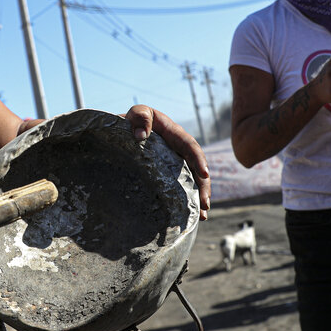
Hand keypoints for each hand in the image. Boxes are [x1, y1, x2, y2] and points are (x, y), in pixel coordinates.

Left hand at [125, 105, 211, 219]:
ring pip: (192, 182)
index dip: (199, 160)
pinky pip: (181, 188)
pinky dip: (186, 202)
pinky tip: (188, 217)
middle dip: (203, 187)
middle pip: (197, 169)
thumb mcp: (137, 113)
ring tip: (202, 217)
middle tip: (205, 205)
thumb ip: (140, 117)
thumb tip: (140, 136)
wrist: (126, 131)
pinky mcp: (170, 175)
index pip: (190, 147)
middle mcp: (180, 151)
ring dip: (198, 199)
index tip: (204, 174)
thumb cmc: (134, 120)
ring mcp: (176, 164)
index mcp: (175, 135)